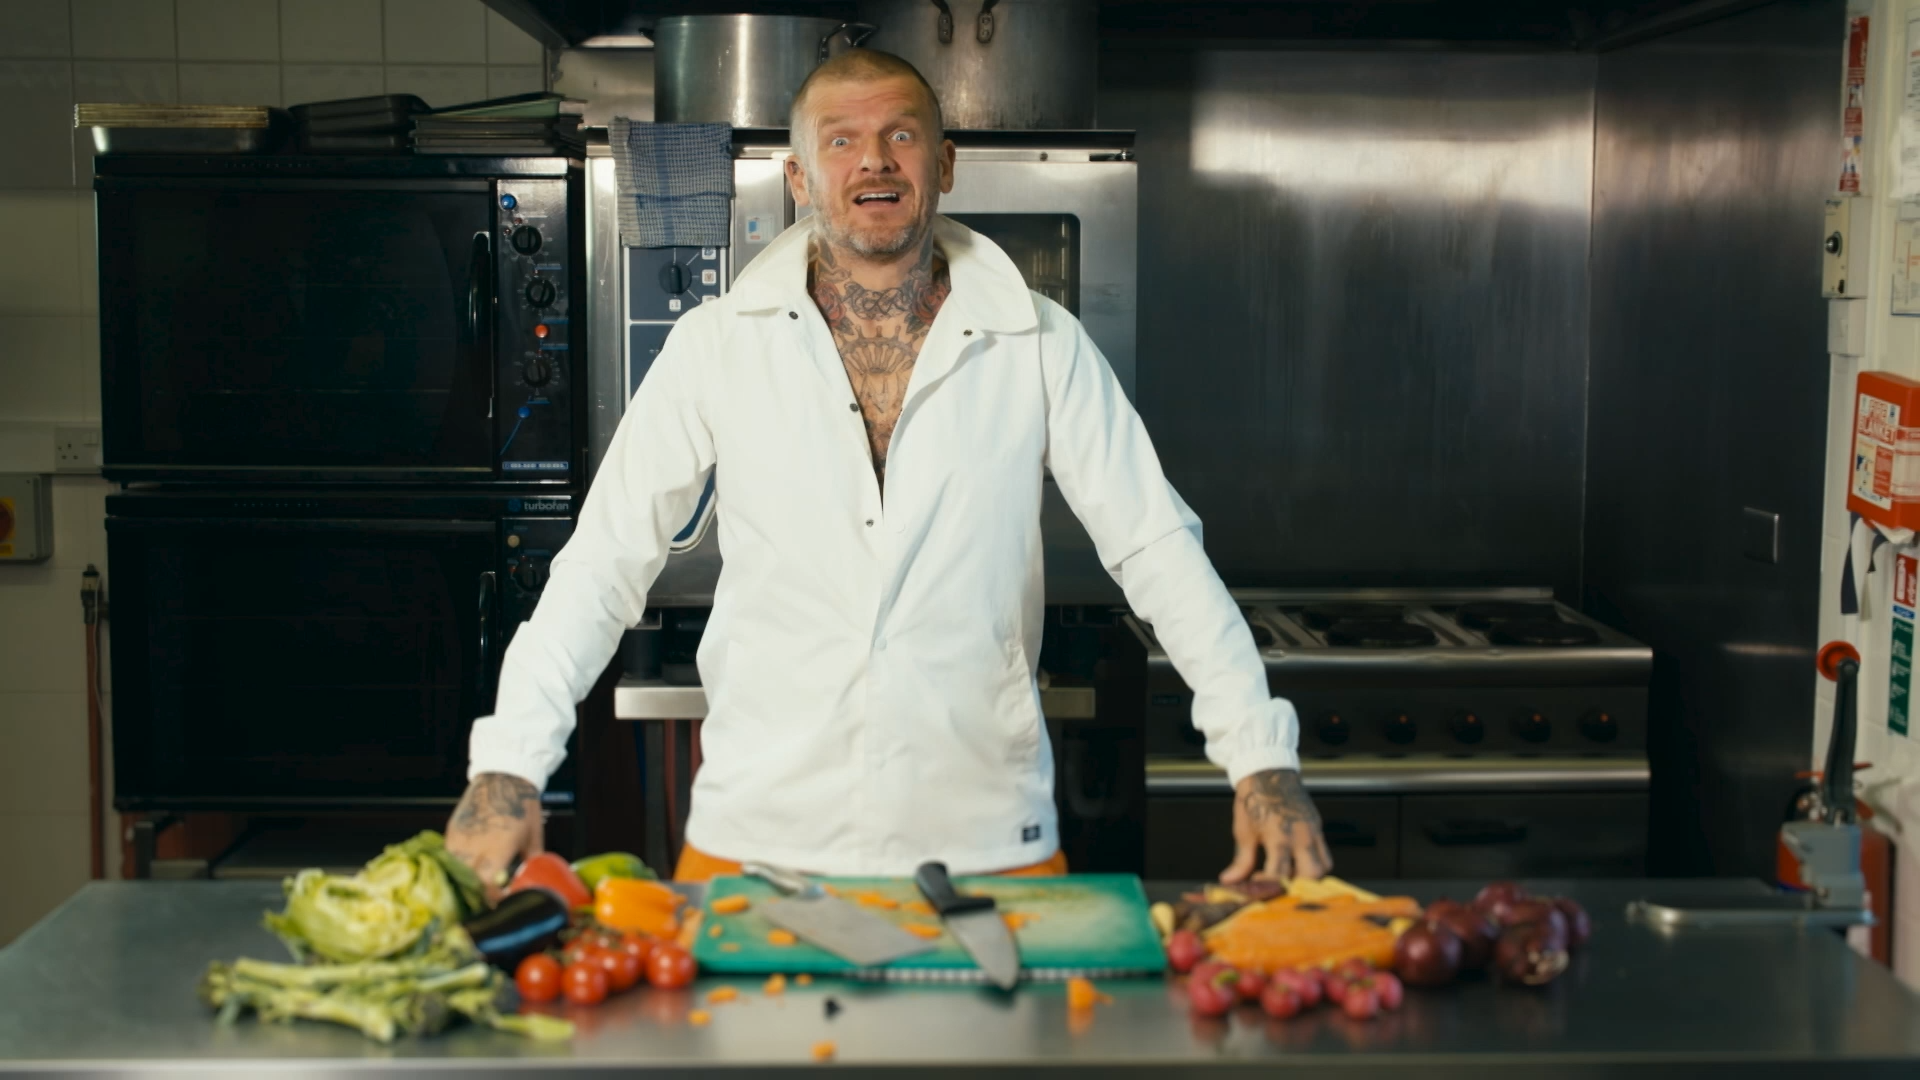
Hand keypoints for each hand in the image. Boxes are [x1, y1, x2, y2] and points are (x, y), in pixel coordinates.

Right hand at [445, 772, 544, 902]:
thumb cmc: (523, 804)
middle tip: (489, 899)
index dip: (494, 898)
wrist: (504, 775)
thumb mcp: (533, 836)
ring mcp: (460, 838)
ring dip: (466, 881)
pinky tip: (468, 868)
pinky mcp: (452, 830)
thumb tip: (534, 880)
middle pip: (470, 882)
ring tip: (477, 886)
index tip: (501, 902)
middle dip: (479, 894)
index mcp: (498, 848)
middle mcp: (475, 845)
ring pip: (455, 871)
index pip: (488, 886)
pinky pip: (450, 856)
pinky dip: (457, 865)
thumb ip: (532, 861)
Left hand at [1221, 768, 1331, 883]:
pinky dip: (1315, 864)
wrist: (1268, 773)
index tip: (1257, 882)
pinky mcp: (1318, 826)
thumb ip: (1241, 860)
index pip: (1280, 874)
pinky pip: (1325, 854)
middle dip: (1296, 886)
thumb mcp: (1243, 831)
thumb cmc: (1253, 802)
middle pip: (1311, 875)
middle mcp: (1300, 836)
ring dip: (1309, 877)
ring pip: (1324, 866)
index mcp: (1279, 837)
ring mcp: (1313, 831)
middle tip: (1278, 883)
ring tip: (1288, 873)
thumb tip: (1229, 881)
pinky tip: (1297, 862)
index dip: (1268, 886)